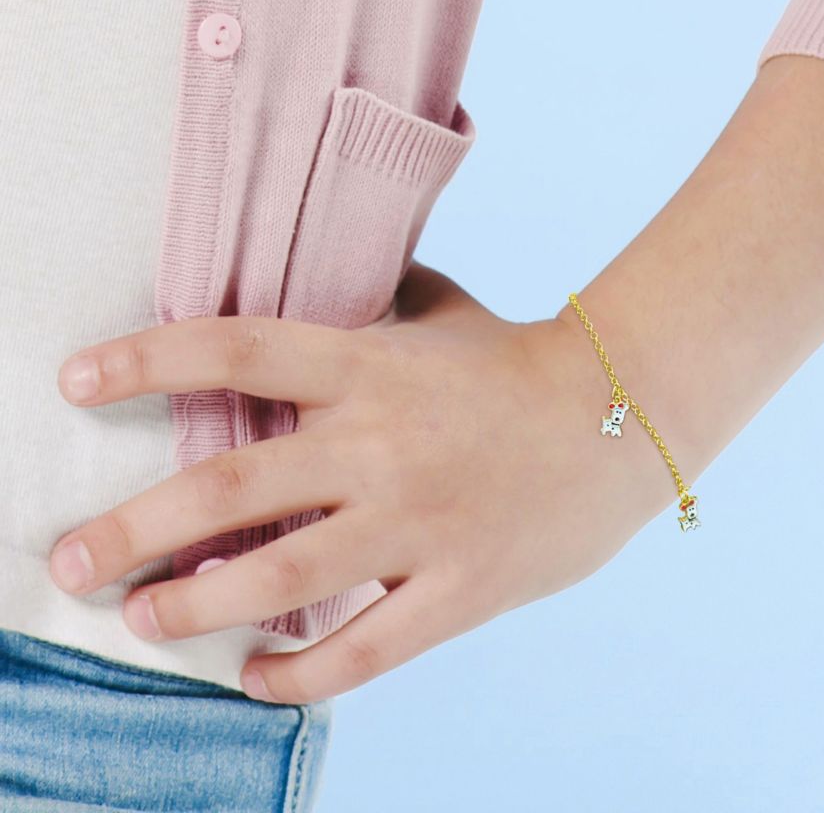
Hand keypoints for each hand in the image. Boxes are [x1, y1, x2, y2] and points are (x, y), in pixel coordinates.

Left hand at [49, 263, 669, 702]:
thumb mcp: (445, 313)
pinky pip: (363, 648)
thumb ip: (376, 296)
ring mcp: (420, 522)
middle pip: (230, 488)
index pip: (238, 350)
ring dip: (197, 608)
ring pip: (283, 580)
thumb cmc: (521, 361)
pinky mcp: (459, 588)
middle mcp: (382, 443)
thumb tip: (324, 274)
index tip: (77, 380)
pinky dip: (298, 671)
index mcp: (373, 366)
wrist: (625, 414)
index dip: (148, 361)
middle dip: (134, 529)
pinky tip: (255, 675)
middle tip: (73, 558)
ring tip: (145, 618)